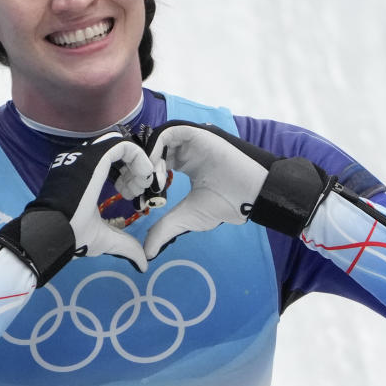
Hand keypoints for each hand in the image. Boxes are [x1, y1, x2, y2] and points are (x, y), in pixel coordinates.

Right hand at [0, 131, 154, 284]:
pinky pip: (123, 146)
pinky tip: (144, 177)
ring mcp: (87, 156)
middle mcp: (83, 161)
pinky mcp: (95, 156)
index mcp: (83, 175)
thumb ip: (125, 245)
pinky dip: (139, 158)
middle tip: (138, 191)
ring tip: (141, 186)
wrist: (55, 232)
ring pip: (122, 146)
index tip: (133, 195)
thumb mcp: (105, 239)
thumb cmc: (73, 235)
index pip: (110, 162)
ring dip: (138, 164)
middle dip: (135, 170)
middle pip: (118, 152)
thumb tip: (144, 264)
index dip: (129, 175)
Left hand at [141, 121, 332, 258]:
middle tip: (132, 190)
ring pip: (155, 140)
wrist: (252, 195)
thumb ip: (165, 229)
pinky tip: (156, 172)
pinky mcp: (197, 134)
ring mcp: (191, 141)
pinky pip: (167, 132)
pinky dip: (155, 149)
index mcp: (185, 164)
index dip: (140, 178)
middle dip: (137, 169)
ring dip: (145, 159)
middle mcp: (186, 150)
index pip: (153, 163)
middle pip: (150, 150)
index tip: (134, 197)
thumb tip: (146, 252)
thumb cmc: (226, 204)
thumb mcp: (187, 217)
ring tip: (146, 183)